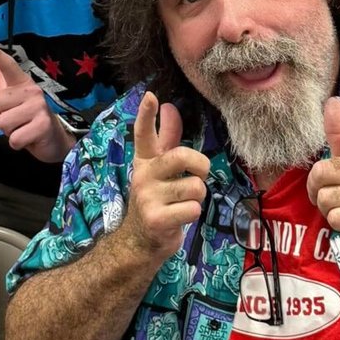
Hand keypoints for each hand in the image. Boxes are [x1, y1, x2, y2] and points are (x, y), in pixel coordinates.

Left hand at [0, 42, 73, 161]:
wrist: (53, 140)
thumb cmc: (28, 119)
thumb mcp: (12, 100)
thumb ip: (0, 81)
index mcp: (22, 83)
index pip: (9, 67)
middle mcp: (32, 91)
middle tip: (4, 126)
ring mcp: (39, 107)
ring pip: (3, 122)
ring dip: (8, 133)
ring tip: (20, 129)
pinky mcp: (43, 125)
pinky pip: (14, 138)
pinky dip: (16, 144)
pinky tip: (27, 139)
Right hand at [122, 93, 209, 267]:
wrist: (140, 242)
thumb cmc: (156, 200)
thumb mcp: (160, 169)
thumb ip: (167, 139)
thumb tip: (169, 107)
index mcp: (145, 161)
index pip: (144, 134)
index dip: (147, 115)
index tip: (151, 96)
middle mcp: (143, 175)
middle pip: (182, 156)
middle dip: (200, 167)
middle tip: (196, 178)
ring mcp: (147, 197)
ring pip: (195, 186)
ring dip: (197, 198)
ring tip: (182, 204)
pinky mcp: (156, 219)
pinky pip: (193, 209)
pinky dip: (193, 214)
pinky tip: (180, 218)